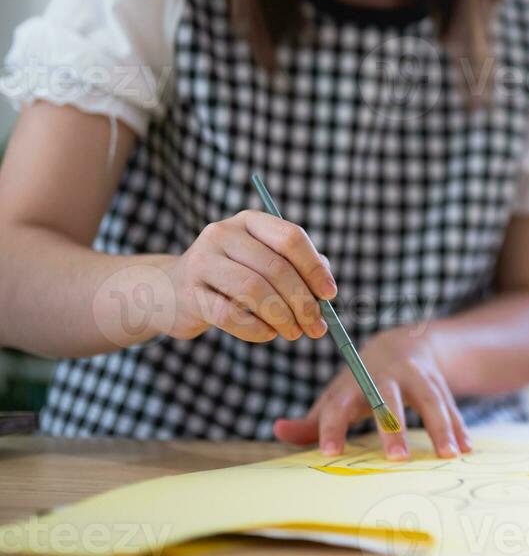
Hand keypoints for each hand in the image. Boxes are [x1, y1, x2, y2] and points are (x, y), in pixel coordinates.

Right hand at [163, 210, 336, 342]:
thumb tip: (326, 293)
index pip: (290, 237)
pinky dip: (258, 329)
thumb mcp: (263, 263)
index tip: (331, 295)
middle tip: (317, 327)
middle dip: (303, 302)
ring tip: (295, 333)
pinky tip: (269, 334)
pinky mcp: (190, 294)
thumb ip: (297, 270)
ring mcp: (202, 262)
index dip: (314, 268)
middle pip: (276, 267)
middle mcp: (222, 234)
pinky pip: (231, 315)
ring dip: (283, 317)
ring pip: (254, 290)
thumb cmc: (232, 278)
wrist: (170, 292)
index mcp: (249, 221)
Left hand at [272, 322, 471, 460]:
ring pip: (430, 399)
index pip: (338, 407)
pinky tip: (467, 449)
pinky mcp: (440, 383)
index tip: (330, 453)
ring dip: (440, 427)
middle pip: (388, 399)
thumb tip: (277, 431)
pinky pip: (452, 405)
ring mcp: (416, 378)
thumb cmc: (362, 382)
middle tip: (397, 458)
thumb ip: (312, 420)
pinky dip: (459, 427)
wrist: (405, 343)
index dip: (332, 428)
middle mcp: (385, 378)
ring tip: (448, 455)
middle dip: (392, 427)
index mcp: (353, 385)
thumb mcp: (337, 396)